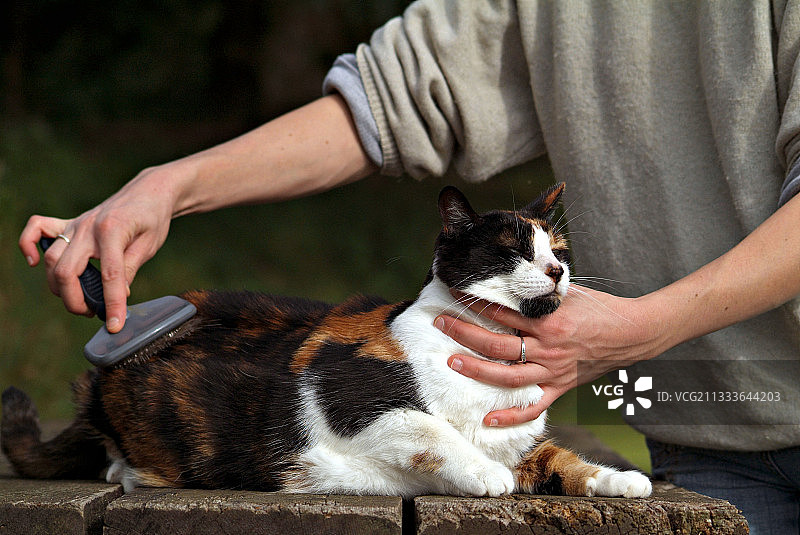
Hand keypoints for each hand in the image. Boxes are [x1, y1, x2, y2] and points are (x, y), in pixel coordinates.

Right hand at [19, 165, 177, 331]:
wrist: (148, 191)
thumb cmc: (152, 218)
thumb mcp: (149, 245)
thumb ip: (130, 270)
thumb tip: (117, 296)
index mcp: (113, 230)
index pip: (109, 275)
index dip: (112, 304)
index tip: (114, 324)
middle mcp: (88, 227)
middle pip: (67, 271)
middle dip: (75, 301)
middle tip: (93, 312)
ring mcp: (76, 224)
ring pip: (51, 259)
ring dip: (59, 287)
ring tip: (81, 300)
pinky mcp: (69, 222)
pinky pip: (37, 228)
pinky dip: (28, 244)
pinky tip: (34, 262)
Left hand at [434, 286, 663, 426]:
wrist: (632, 333)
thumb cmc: (599, 308)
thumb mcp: (568, 293)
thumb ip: (538, 293)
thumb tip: (509, 283)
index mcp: (548, 320)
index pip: (502, 311)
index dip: (475, 302)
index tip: (453, 293)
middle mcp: (547, 347)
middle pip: (496, 343)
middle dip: (463, 333)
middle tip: (440, 323)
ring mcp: (552, 371)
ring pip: (507, 375)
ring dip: (476, 370)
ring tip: (452, 361)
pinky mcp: (560, 388)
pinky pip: (533, 407)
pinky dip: (511, 416)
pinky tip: (488, 420)